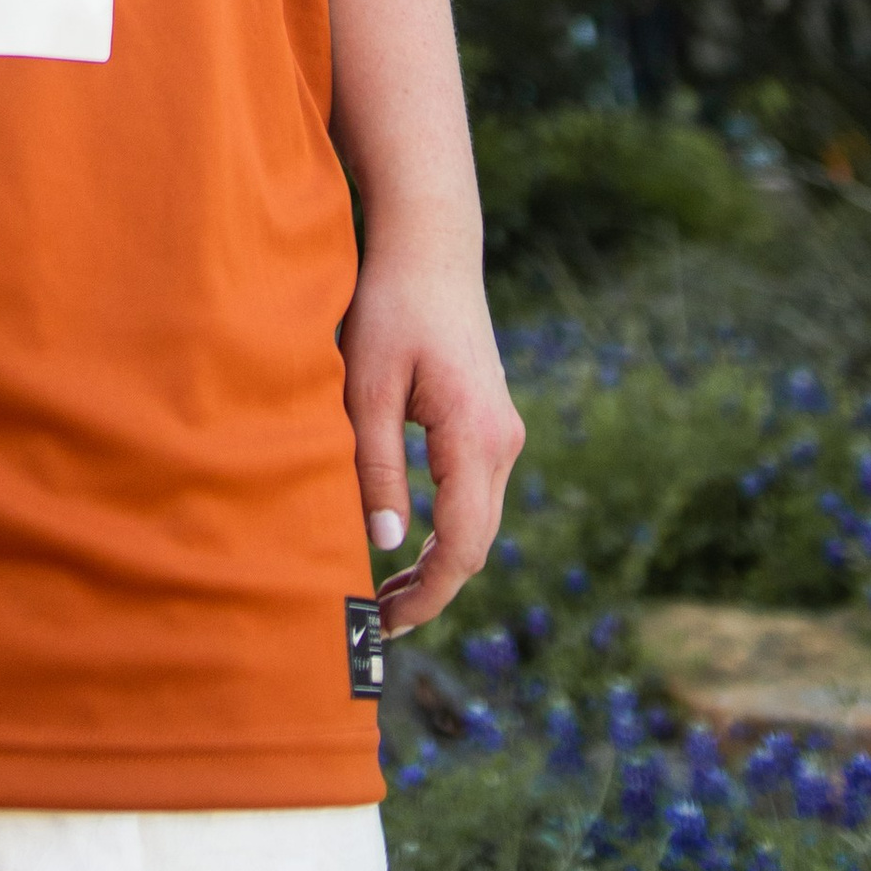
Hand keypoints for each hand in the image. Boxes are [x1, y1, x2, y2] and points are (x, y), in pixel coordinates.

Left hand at [340, 230, 525, 636]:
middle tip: (377, 619)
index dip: (425, 596)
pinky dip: (447, 529)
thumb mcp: (367, 387)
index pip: (459, 547)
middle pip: (475, 545)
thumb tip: (385, 543)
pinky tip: (408, 537)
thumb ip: (376, 466)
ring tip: (386, 590)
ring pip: (479, 522)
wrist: (431, 245)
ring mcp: (503, 433)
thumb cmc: (391, 307)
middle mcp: (503, 444)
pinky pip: (476, 495)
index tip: (383, 625)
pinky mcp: (491, 422)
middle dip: (431, 589)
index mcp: (475, 439)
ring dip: (439, 561)